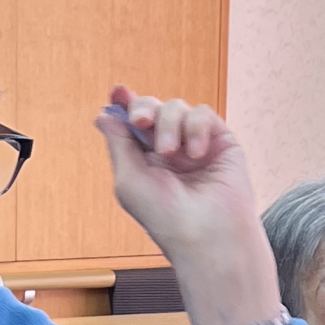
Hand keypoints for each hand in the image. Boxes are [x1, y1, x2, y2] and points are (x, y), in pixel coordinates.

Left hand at [96, 85, 282, 324]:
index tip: (117, 91)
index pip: (132, 124)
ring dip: (170, 125)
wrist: (207, 233)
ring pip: (176, 107)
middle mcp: (169, 150)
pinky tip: (197, 155)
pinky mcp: (220, 140)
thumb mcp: (128, 180)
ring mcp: (194, 144)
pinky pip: (202, 114)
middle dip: (144, 108)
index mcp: (144, 161)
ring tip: (173, 153)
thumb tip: (103, 114)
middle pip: (152, 108)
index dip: (124, 104)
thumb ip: (118, 143)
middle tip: (142, 122)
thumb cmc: (165, 216)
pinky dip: (196, 129)